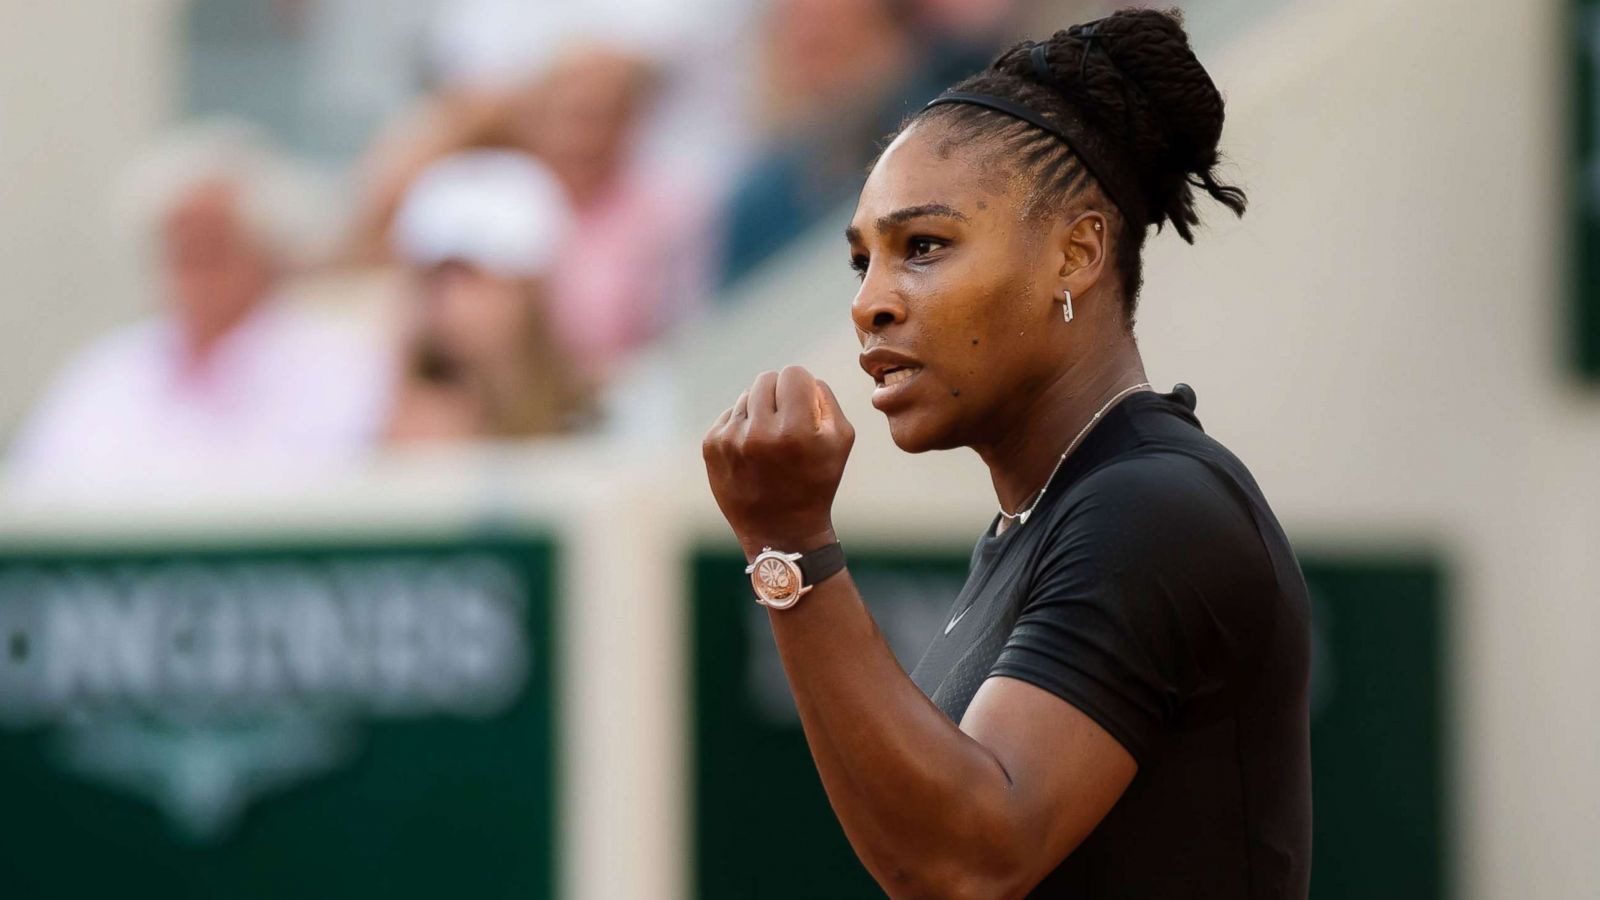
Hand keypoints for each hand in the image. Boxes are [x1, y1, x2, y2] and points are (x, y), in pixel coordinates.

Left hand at [703, 366, 854, 559]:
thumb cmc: (816, 482)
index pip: (794, 373)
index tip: (804, 406)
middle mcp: (760, 432)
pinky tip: (752, 452)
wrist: (780, 531)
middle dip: (780, 395)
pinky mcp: (711, 446)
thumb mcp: (840, 441)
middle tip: (787, 423)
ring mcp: (731, 439)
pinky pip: (729, 414)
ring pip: (746, 395)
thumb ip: (825, 398)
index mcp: (795, 429)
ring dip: (760, 410)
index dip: (803, 387)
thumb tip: (803, 377)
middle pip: (767, 378)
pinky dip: (742, 426)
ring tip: (769, 441)